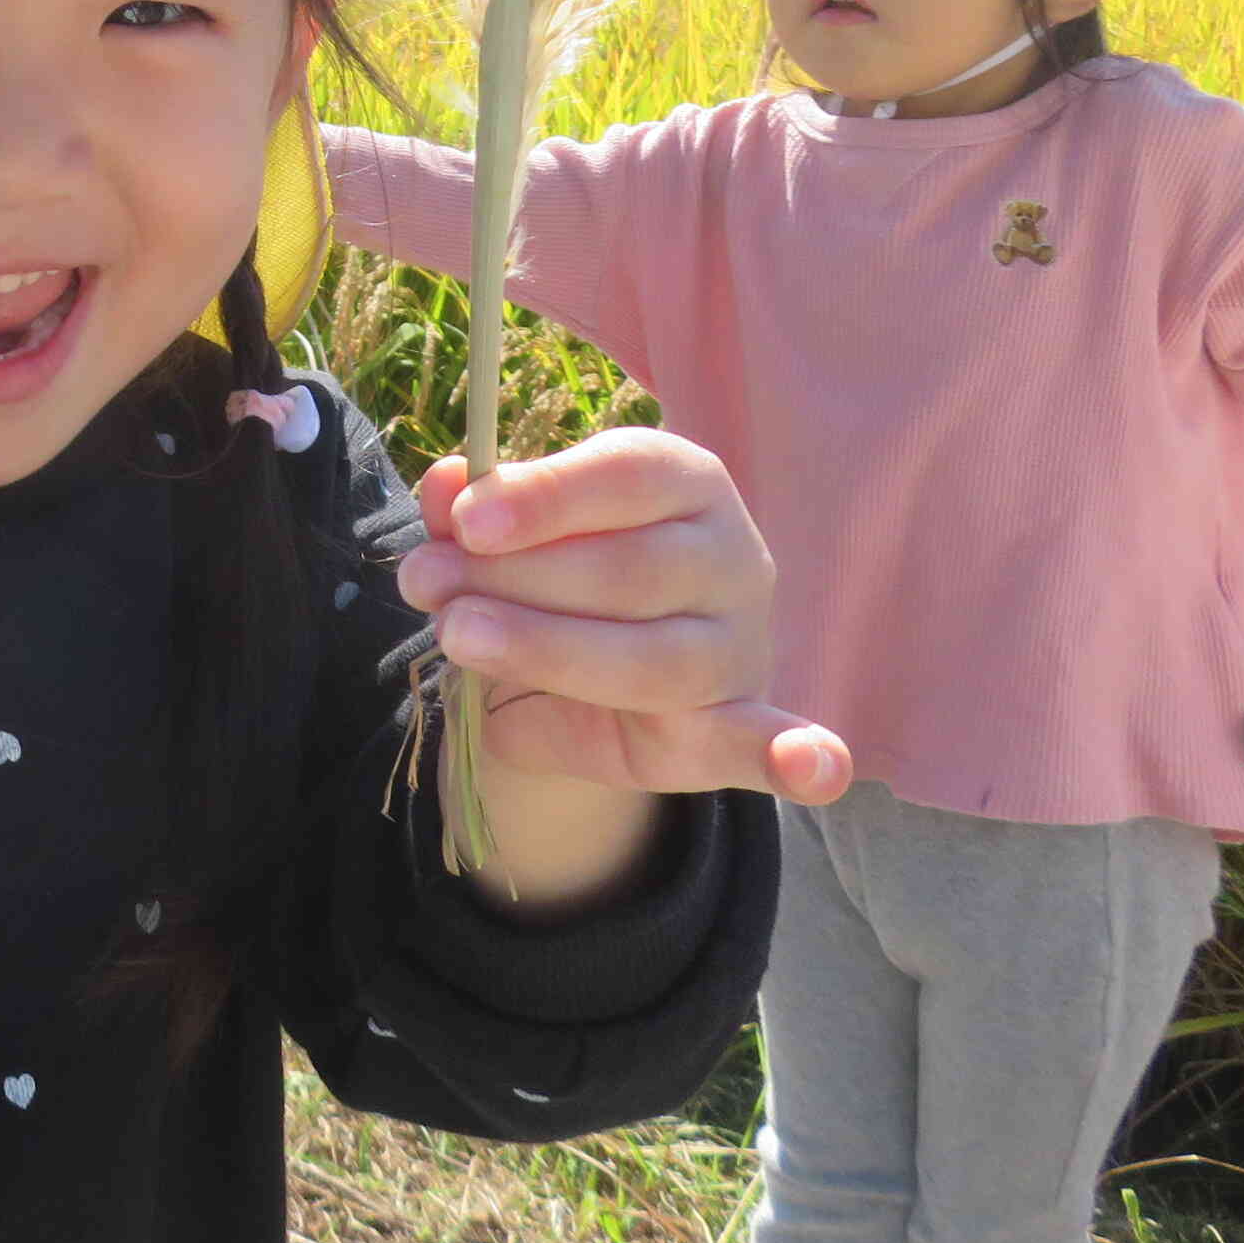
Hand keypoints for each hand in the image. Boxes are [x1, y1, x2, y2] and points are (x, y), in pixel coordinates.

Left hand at [402, 430, 851, 808]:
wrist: (593, 671)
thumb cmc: (555, 577)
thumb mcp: (508, 536)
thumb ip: (474, 514)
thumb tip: (444, 487)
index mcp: (681, 481)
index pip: (625, 473)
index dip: (544, 495)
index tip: (465, 521)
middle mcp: (729, 555)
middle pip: (631, 568)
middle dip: (516, 578)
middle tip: (427, 586)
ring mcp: (739, 645)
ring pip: (655, 656)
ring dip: (549, 650)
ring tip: (460, 638)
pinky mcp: (735, 725)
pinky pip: (766, 742)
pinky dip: (795, 757)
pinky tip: (815, 769)